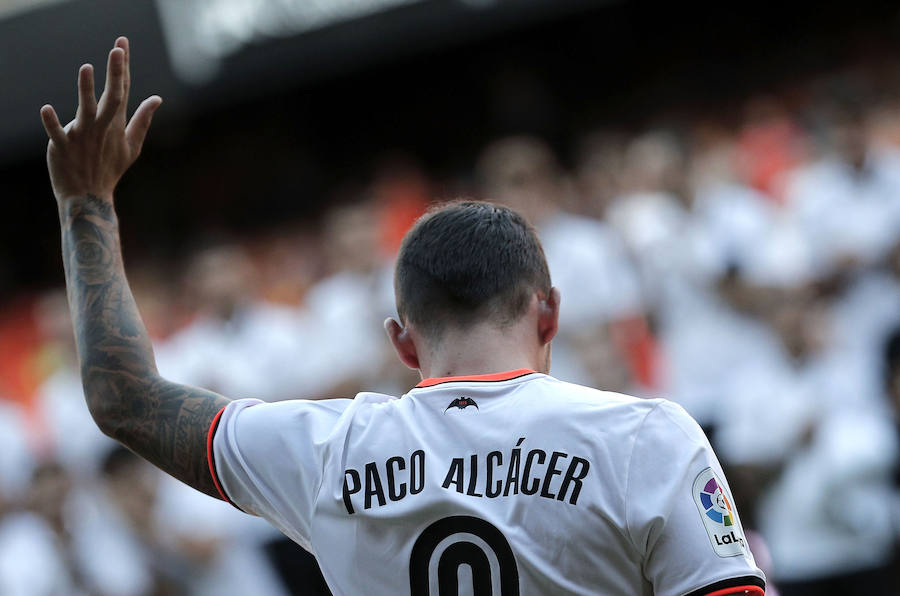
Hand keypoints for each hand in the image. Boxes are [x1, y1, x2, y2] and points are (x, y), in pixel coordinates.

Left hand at [40, 37, 160, 202]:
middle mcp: (101, 127)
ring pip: (86, 111)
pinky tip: (46, 108)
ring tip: (87, 69)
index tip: (122, 43)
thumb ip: (142, 120)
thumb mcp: (132, 146)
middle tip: (118, 49)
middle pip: (112, 96)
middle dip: (116, 72)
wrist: (89, 196)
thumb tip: (156, 98)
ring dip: (87, 91)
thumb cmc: (109, 170)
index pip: (123, 90)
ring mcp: (82, 136)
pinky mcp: (63, 147)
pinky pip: (57, 133)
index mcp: (117, 124)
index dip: (123, 66)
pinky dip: (52, 123)